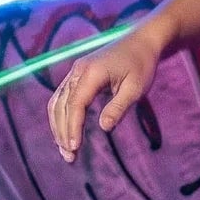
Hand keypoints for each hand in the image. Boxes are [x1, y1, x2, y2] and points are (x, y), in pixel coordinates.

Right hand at [48, 24, 162, 162]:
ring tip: (65, 150)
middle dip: (61, 132)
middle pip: (60, 105)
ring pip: (57, 102)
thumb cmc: (142, 65)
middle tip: (69, 157)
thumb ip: (119, 107)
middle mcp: (78, 71)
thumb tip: (104, 128)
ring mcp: (75, 72)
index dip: (72, 127)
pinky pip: (62, 97)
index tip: (74, 147)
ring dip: (58, 126)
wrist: (141, 42)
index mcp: (92, 73)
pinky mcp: (77, 75)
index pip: (75, 104)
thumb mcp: (136, 88)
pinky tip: (66, 133)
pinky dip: (61, 116)